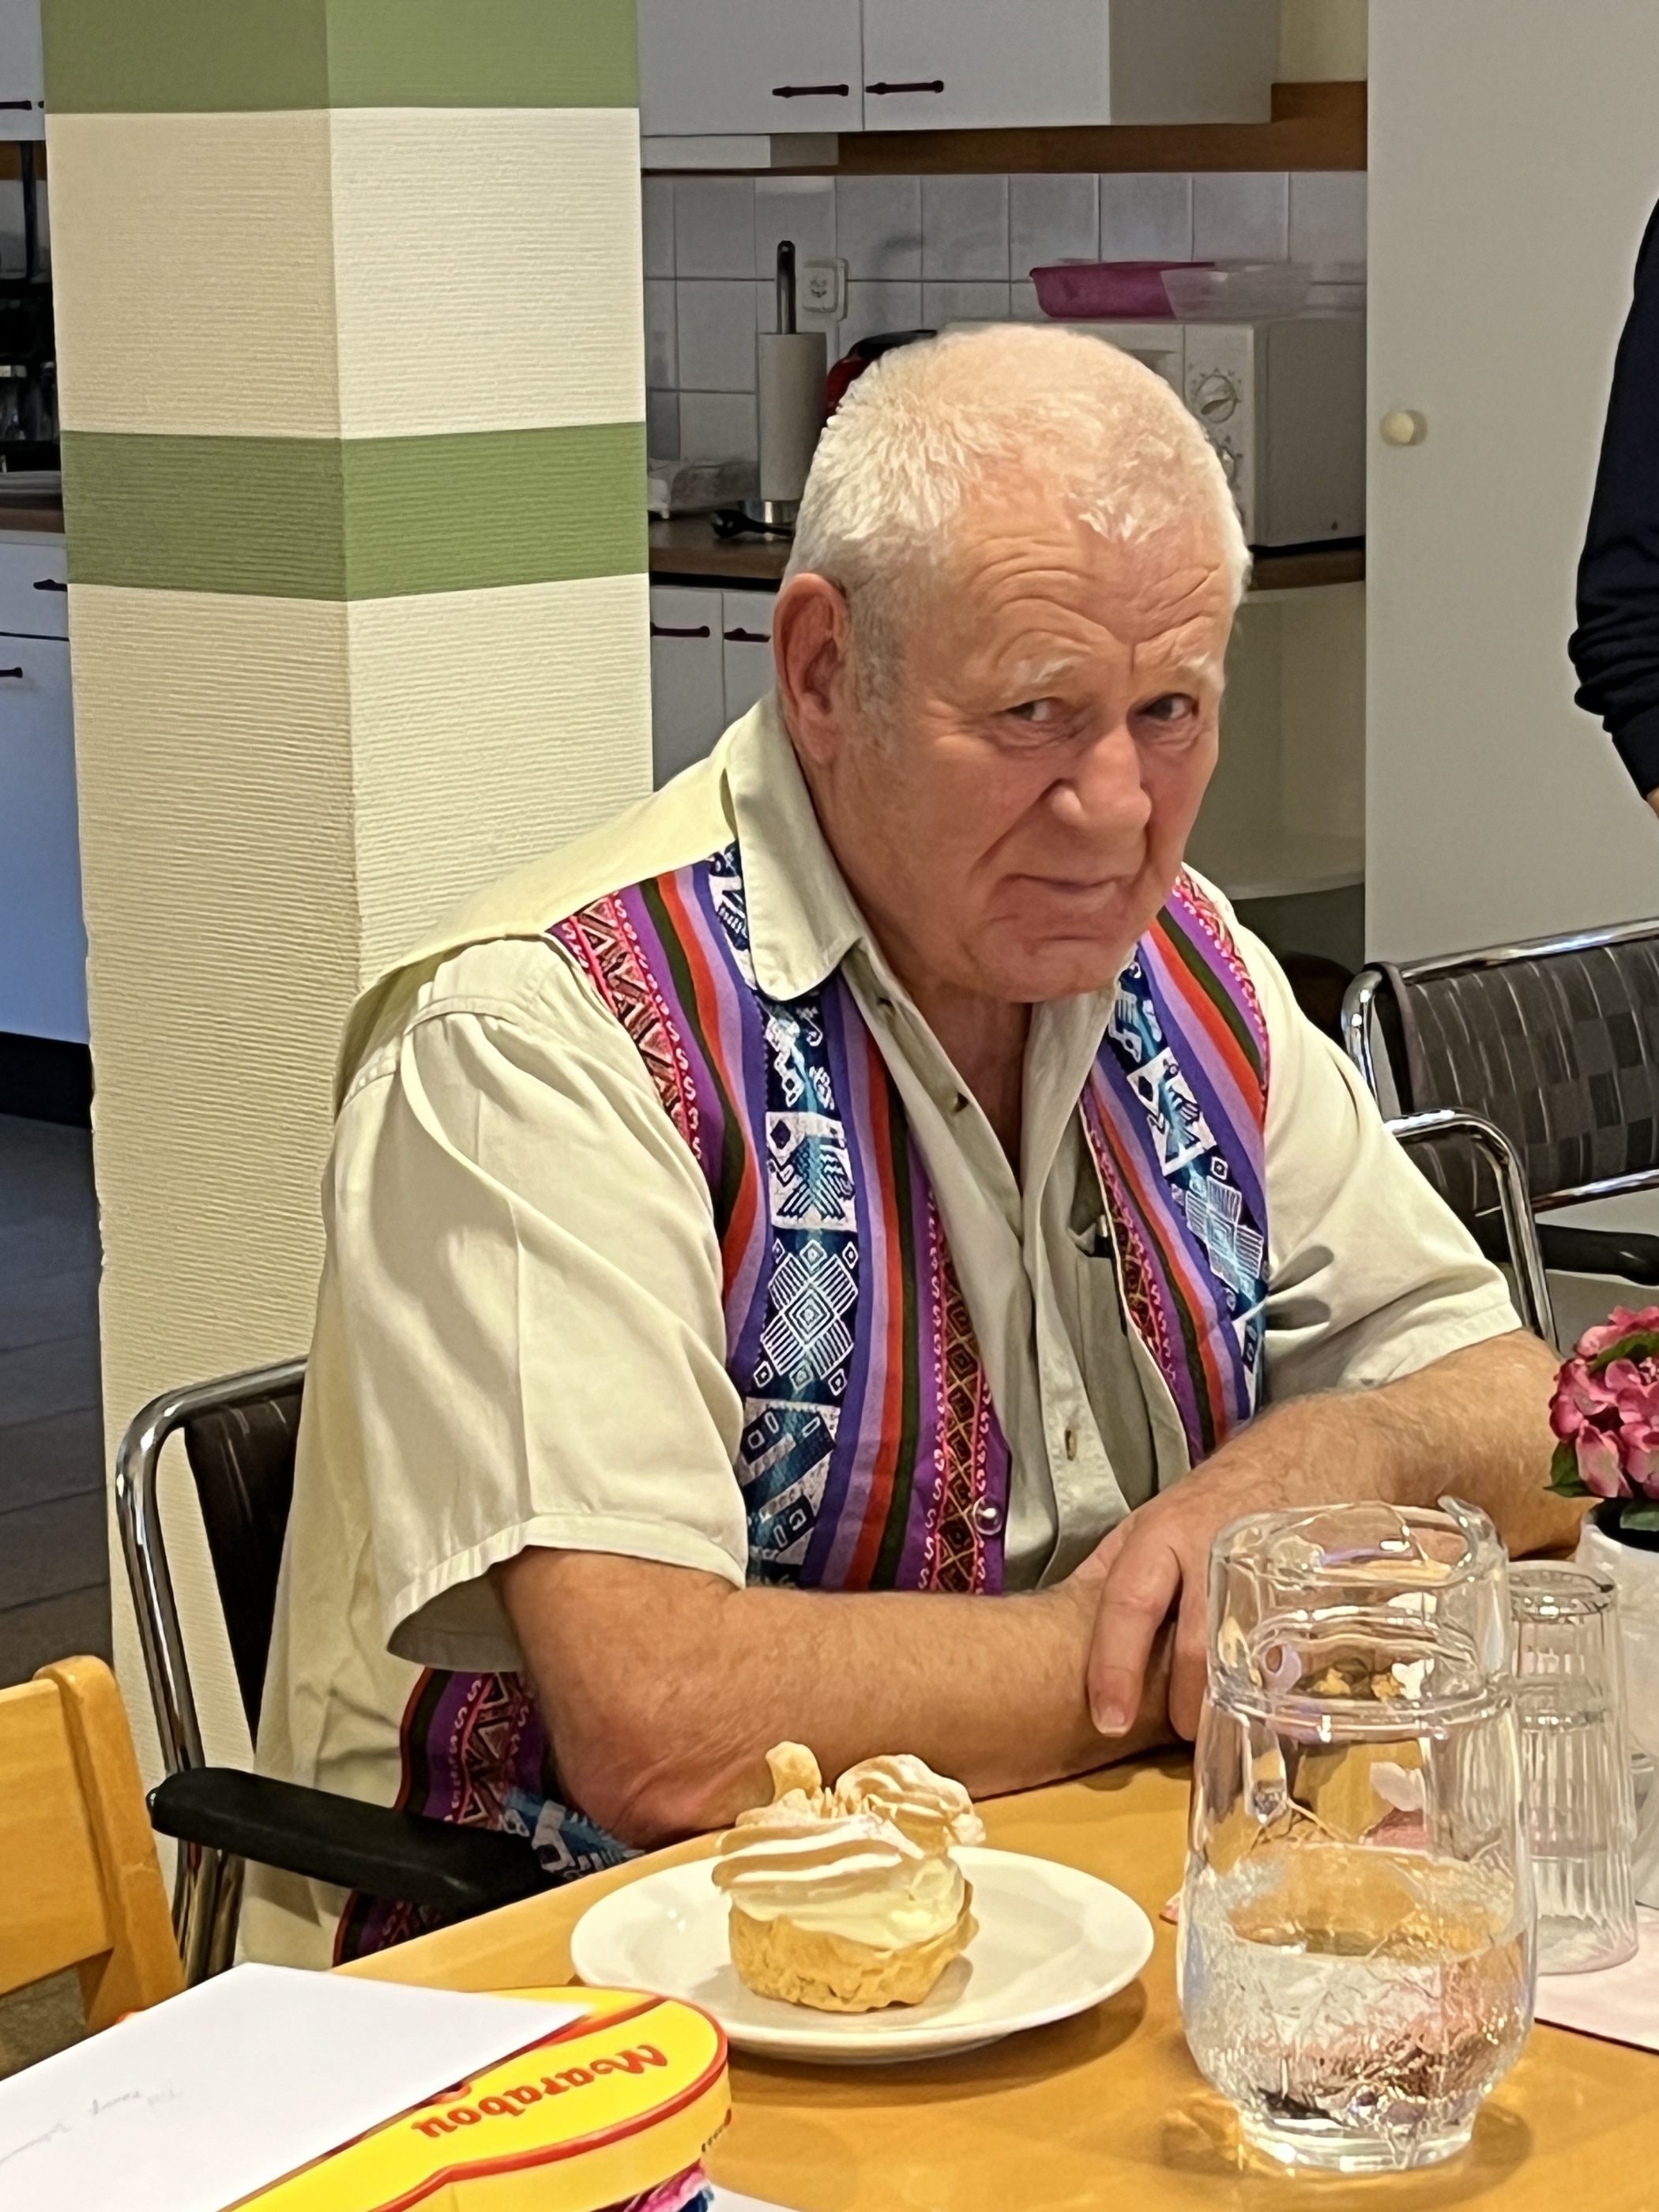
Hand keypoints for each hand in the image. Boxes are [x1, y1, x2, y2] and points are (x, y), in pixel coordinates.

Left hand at [1071, 1431, 1338, 1742]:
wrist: (1318, 1447)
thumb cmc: (1225, 1494)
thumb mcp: (1156, 1518)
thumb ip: (1114, 1572)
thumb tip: (1061, 1622)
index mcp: (1162, 1534)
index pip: (1128, 1604)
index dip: (1114, 1667)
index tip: (1108, 1719)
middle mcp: (1212, 1550)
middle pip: (1195, 1645)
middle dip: (1186, 1704)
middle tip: (1182, 1733)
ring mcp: (1269, 1571)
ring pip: (1246, 1655)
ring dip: (1234, 1702)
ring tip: (1226, 1724)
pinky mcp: (1315, 1590)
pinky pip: (1297, 1653)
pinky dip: (1281, 1685)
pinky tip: (1274, 1698)